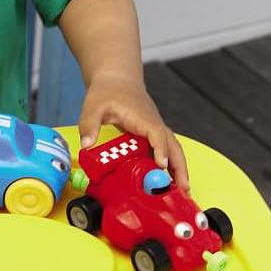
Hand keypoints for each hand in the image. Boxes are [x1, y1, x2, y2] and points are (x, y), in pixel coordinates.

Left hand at [78, 71, 189, 190]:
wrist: (116, 78)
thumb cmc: (107, 90)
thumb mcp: (93, 105)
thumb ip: (89, 124)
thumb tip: (86, 145)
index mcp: (142, 117)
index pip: (156, 134)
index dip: (160, 150)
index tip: (162, 166)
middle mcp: (153, 123)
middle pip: (172, 145)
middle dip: (180, 167)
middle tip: (184, 189)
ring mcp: (155, 128)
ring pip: (172, 148)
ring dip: (179, 168)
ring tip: (182, 191)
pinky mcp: (151, 133)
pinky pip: (164, 149)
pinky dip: (170, 164)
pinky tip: (167, 180)